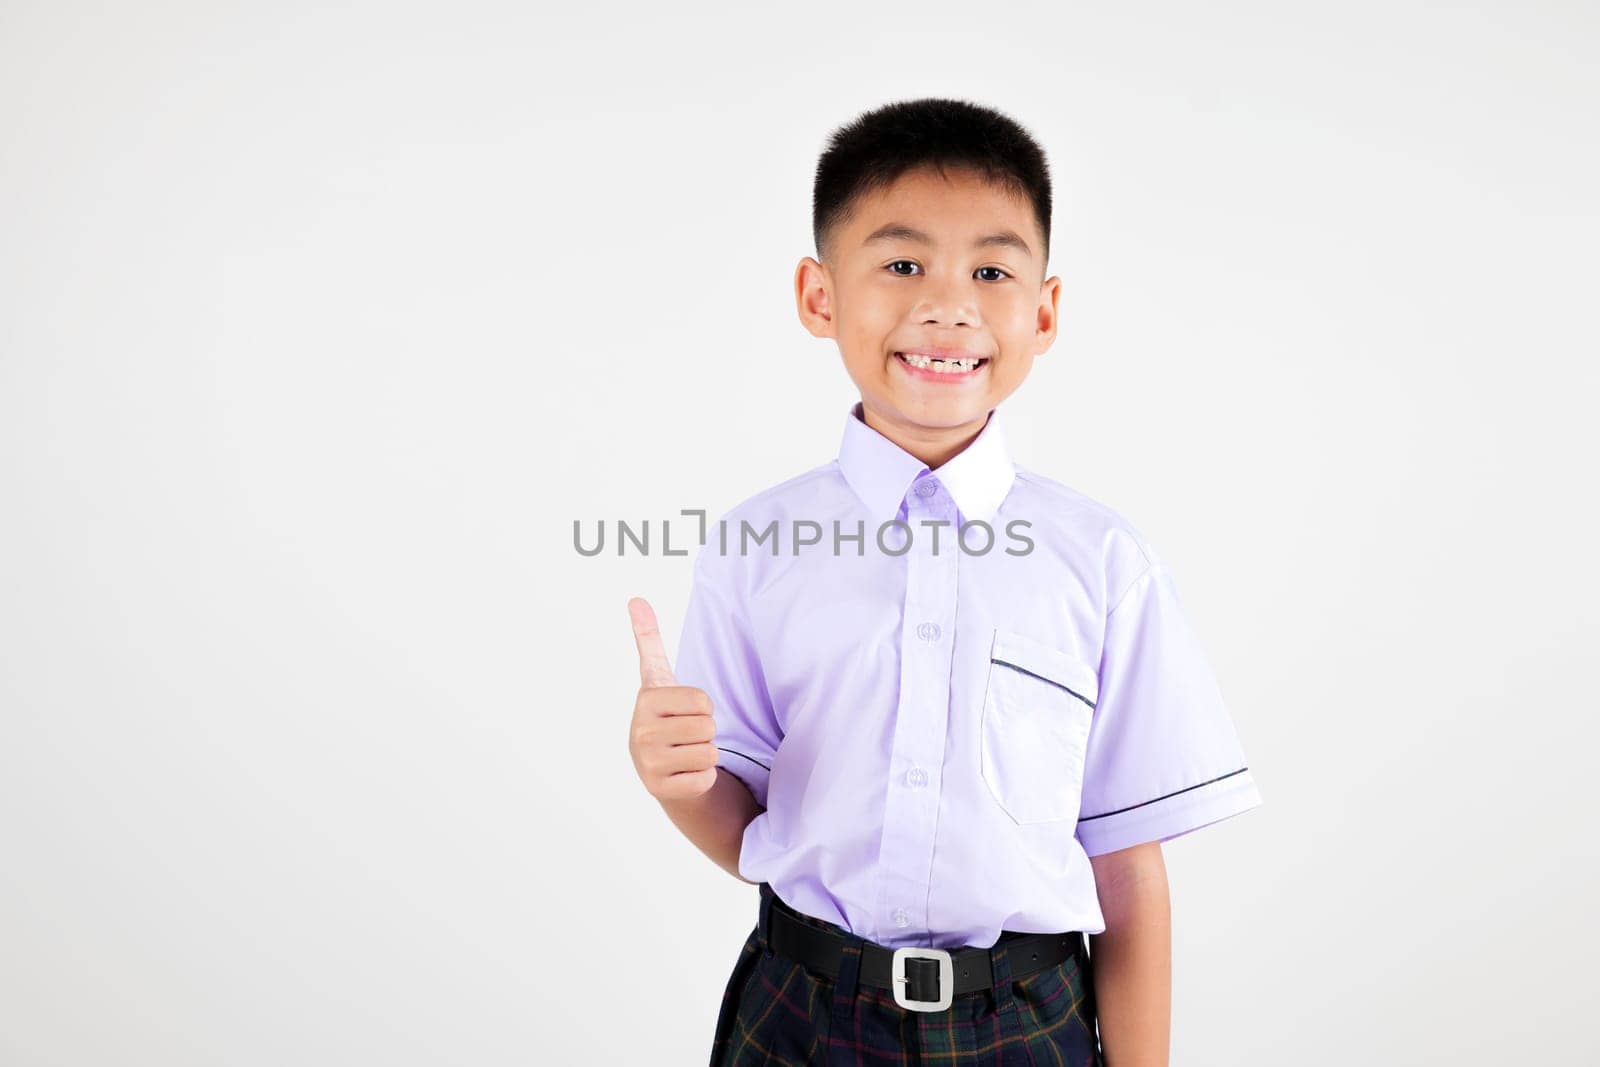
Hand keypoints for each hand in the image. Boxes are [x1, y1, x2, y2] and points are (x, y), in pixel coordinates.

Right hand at [627, 596, 719, 800]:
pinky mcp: (662, 790)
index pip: (703, 701)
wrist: (659, 765)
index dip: (703, 706)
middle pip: (708, 727)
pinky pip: (706, 778)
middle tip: (684, 734)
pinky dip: (702, 778)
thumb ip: (648, 639)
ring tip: (684, 752)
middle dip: (705, 731)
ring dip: (705, 753)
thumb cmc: (664, 716)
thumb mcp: (657, 677)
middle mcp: (641, 733)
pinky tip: (684, 773)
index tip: (683, 710)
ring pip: (709, 752)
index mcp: (645, 702)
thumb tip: (636, 599)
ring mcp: (648, 764)